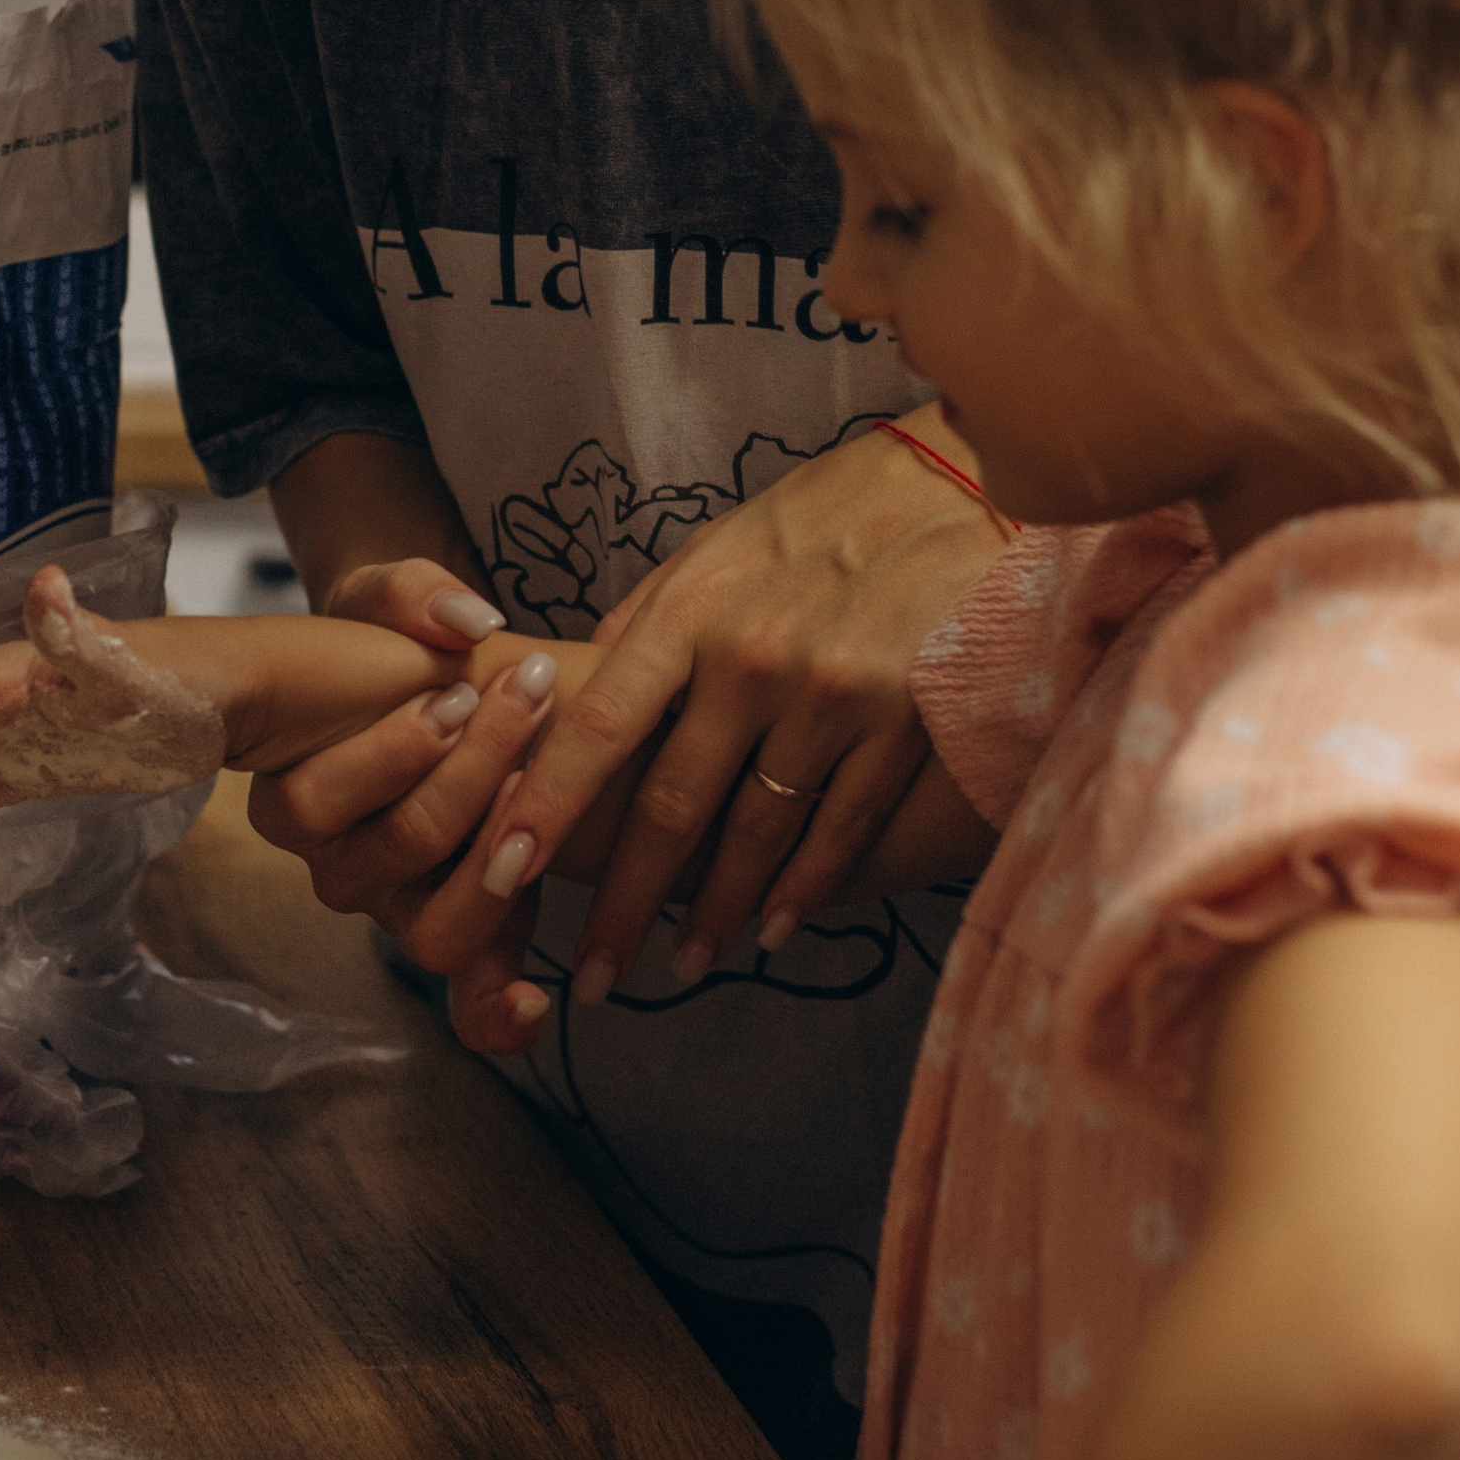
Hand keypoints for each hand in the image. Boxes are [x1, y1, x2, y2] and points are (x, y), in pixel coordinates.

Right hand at [245, 556, 560, 1057]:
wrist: (459, 693)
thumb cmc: (404, 652)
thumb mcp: (396, 601)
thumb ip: (411, 594)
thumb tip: (460, 623)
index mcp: (299, 801)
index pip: (316, 801)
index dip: (388, 757)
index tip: (454, 694)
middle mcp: (342, 869)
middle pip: (398, 851)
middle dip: (474, 775)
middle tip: (530, 701)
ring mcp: (405, 910)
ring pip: (438, 926)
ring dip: (499, 862)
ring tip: (546, 788)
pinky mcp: (466, 934)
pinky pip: (465, 1001)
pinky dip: (494, 1012)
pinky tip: (535, 1000)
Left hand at [473, 428, 1002, 1003]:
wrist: (959, 482)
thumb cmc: (822, 514)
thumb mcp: (717, 548)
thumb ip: (650, 622)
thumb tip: (582, 683)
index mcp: (690, 613)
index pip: (597, 726)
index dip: (545, 806)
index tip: (500, 874)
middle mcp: (752, 661)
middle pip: (671, 808)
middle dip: (625, 905)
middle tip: (593, 977)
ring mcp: (830, 698)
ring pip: (756, 836)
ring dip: (715, 914)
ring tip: (683, 965)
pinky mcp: (901, 725)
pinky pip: (841, 830)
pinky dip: (805, 889)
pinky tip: (776, 931)